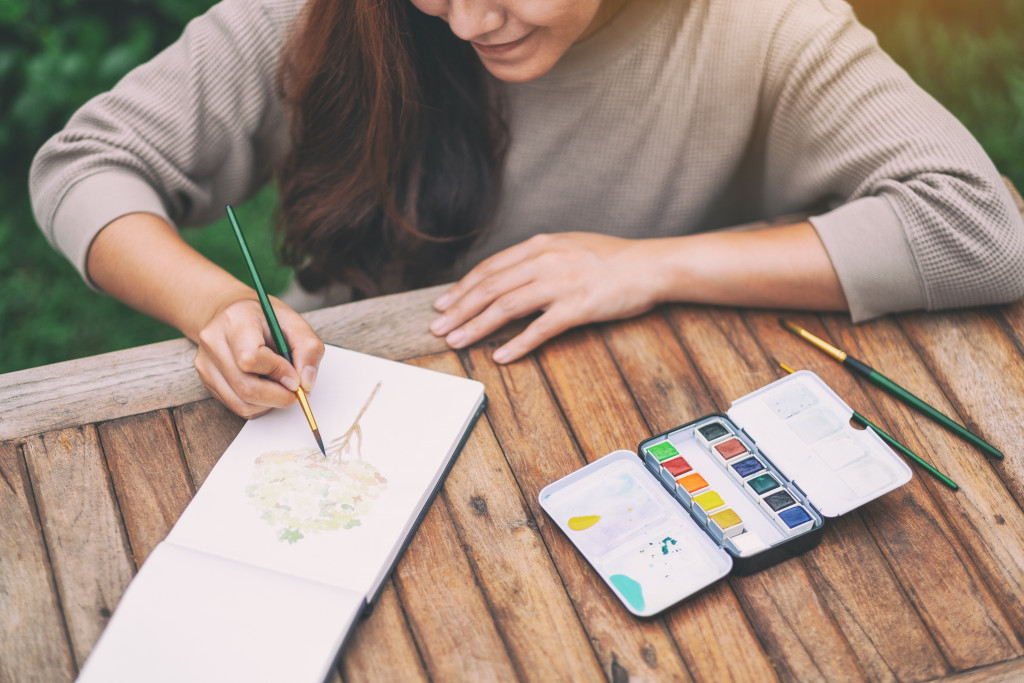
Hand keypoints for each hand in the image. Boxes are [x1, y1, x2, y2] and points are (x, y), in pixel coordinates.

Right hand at [193, 296, 324, 417]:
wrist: (233, 314)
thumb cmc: (265, 318)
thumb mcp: (294, 322)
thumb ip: (308, 349)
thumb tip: (305, 383)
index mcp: (235, 320)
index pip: (250, 358)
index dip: (277, 373)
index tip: (295, 378)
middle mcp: (213, 341)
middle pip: (245, 386)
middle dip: (278, 396)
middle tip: (295, 391)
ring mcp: (205, 362)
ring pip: (241, 402)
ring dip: (269, 402)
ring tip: (280, 385)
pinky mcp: (206, 380)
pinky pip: (236, 406)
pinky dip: (258, 405)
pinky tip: (265, 387)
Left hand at [430, 232, 661, 362]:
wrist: (650, 265)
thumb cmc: (611, 259)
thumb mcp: (568, 246)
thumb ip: (538, 258)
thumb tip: (509, 278)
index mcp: (540, 245)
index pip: (490, 268)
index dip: (463, 288)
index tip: (444, 304)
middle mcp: (545, 261)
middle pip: (491, 287)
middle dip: (459, 309)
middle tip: (438, 328)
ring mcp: (561, 283)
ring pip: (506, 307)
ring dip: (476, 326)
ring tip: (457, 342)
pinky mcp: (578, 307)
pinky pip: (540, 329)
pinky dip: (517, 344)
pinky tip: (500, 356)